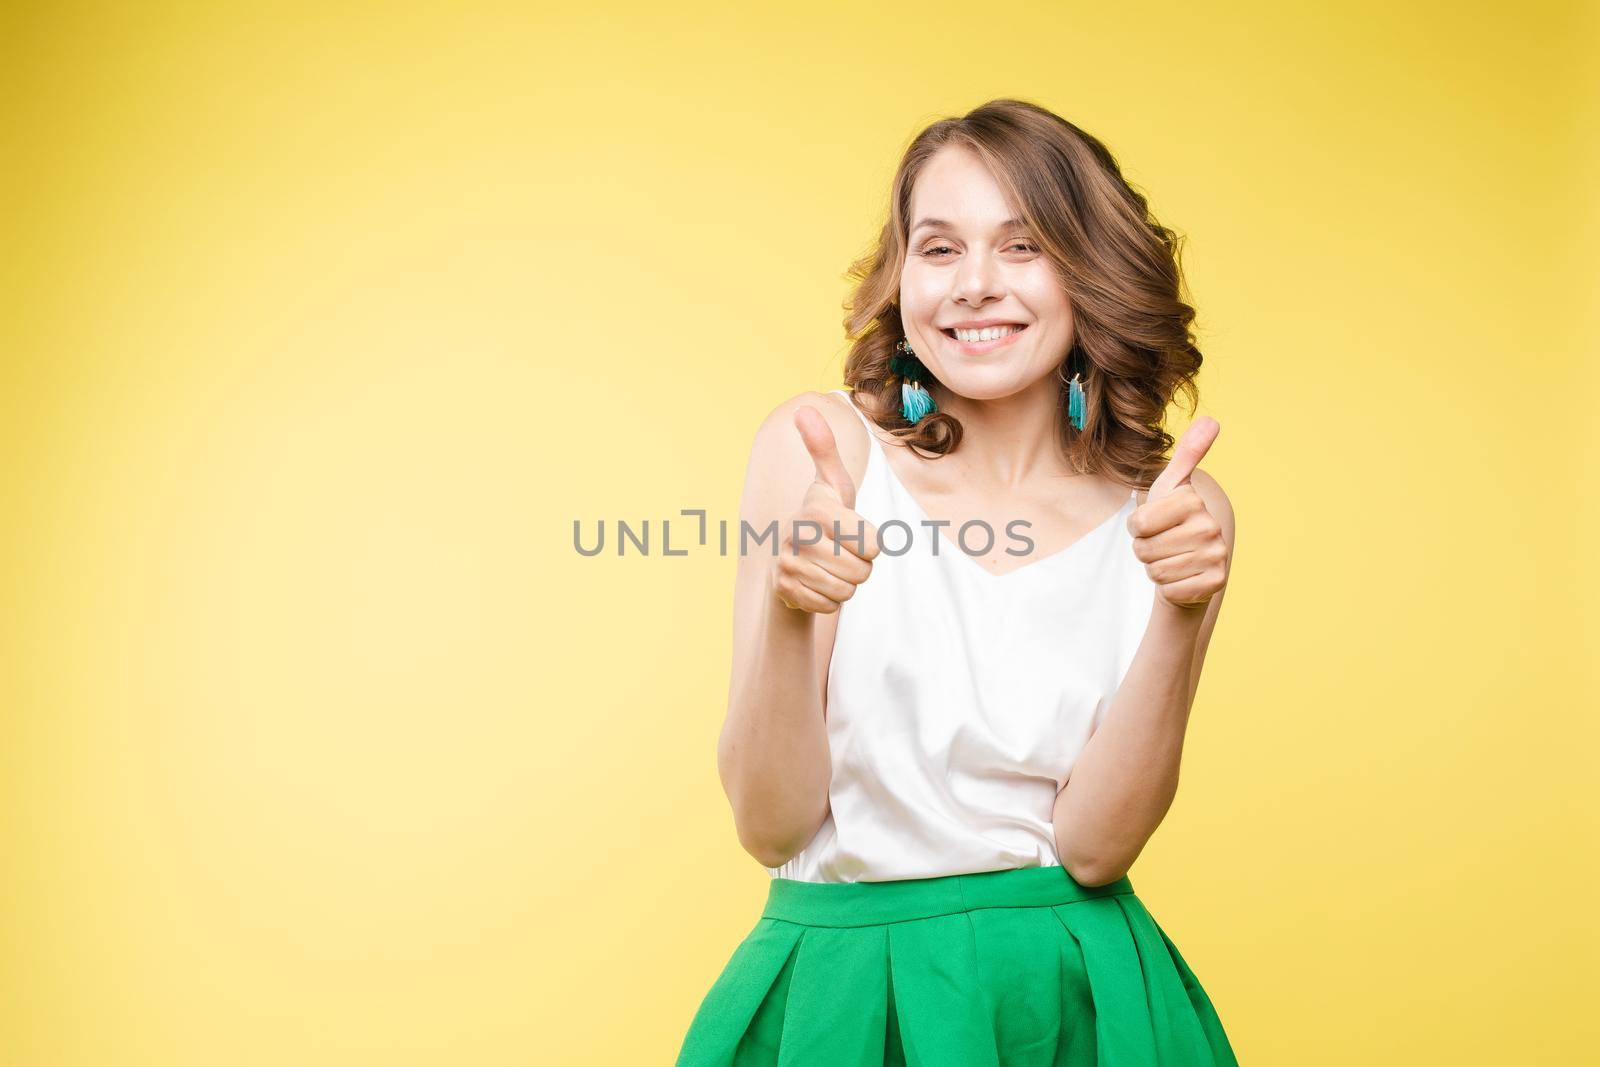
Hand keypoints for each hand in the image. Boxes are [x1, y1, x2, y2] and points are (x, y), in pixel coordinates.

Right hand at [770, 406, 880, 613]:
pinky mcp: (785, 591)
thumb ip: (823, 448)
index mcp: (817, 509)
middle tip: (840, 554)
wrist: (787, 558)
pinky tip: (816, 583)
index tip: (852, 534)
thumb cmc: (822, 517)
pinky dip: (828, 600)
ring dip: (844, 584)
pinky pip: (829, 605)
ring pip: (847, 591)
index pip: (873, 544)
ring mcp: (788, 564)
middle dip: (858, 567)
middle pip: (862, 571)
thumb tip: (803, 408)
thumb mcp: (831, 483)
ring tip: (828, 567)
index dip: (870, 544)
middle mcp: (798, 535)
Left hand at [1129, 417, 1227, 610]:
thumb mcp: (1171, 486)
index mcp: (1192, 502)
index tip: (1152, 525)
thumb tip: (1211, 420)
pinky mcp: (1215, 582)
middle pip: (1144, 550)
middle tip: (1162, 545)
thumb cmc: (1172, 522)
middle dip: (1145, 551)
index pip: (1137, 524)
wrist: (1191, 563)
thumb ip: (1186, 454)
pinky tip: (1182, 577)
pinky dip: (1169, 587)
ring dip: (1156, 569)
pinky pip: (1170, 590)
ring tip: (1171, 559)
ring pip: (1155, 571)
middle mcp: (1210, 527)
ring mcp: (1216, 556)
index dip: (1136, 529)